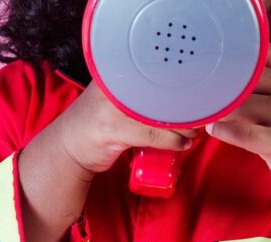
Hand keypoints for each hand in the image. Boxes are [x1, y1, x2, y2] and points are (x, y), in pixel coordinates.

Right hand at [51, 81, 199, 176]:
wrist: (69, 146)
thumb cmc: (98, 121)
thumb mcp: (117, 96)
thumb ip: (140, 90)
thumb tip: (180, 93)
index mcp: (117, 70)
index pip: (157, 66)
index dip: (181, 81)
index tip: (199, 94)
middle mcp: (115, 82)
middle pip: (164, 90)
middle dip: (188, 106)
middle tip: (201, 115)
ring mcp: (113, 105)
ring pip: (162, 114)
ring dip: (185, 126)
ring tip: (192, 131)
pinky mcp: (114, 130)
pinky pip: (154, 135)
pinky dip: (173, 141)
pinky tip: (182, 144)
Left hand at [206, 44, 270, 198]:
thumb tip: (227, 73)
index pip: (258, 53)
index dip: (235, 61)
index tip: (220, 70)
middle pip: (242, 78)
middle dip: (222, 88)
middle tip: (207, 96)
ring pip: (237, 105)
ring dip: (219, 111)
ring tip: (209, 115)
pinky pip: (240, 132)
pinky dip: (222, 130)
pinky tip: (215, 129)